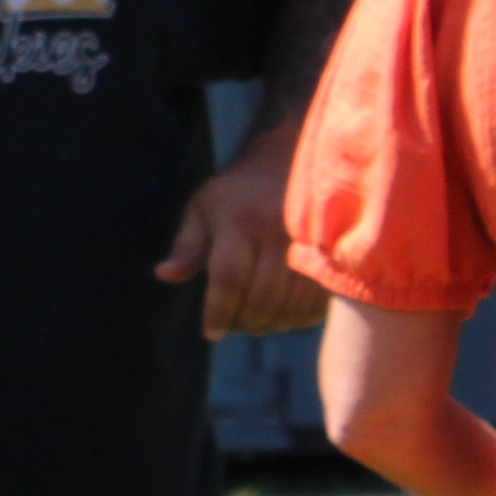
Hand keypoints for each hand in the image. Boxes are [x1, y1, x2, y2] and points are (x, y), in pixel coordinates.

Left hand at [155, 152, 322, 340]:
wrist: (289, 163)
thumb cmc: (236, 196)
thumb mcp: (202, 210)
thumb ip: (186, 245)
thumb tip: (163, 275)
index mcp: (240, 219)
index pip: (228, 278)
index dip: (218, 312)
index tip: (210, 332)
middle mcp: (276, 229)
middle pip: (262, 297)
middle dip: (245, 322)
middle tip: (235, 328)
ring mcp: (309, 242)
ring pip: (292, 303)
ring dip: (273, 324)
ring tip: (258, 324)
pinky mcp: (332, 252)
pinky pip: (318, 299)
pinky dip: (301, 318)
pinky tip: (286, 317)